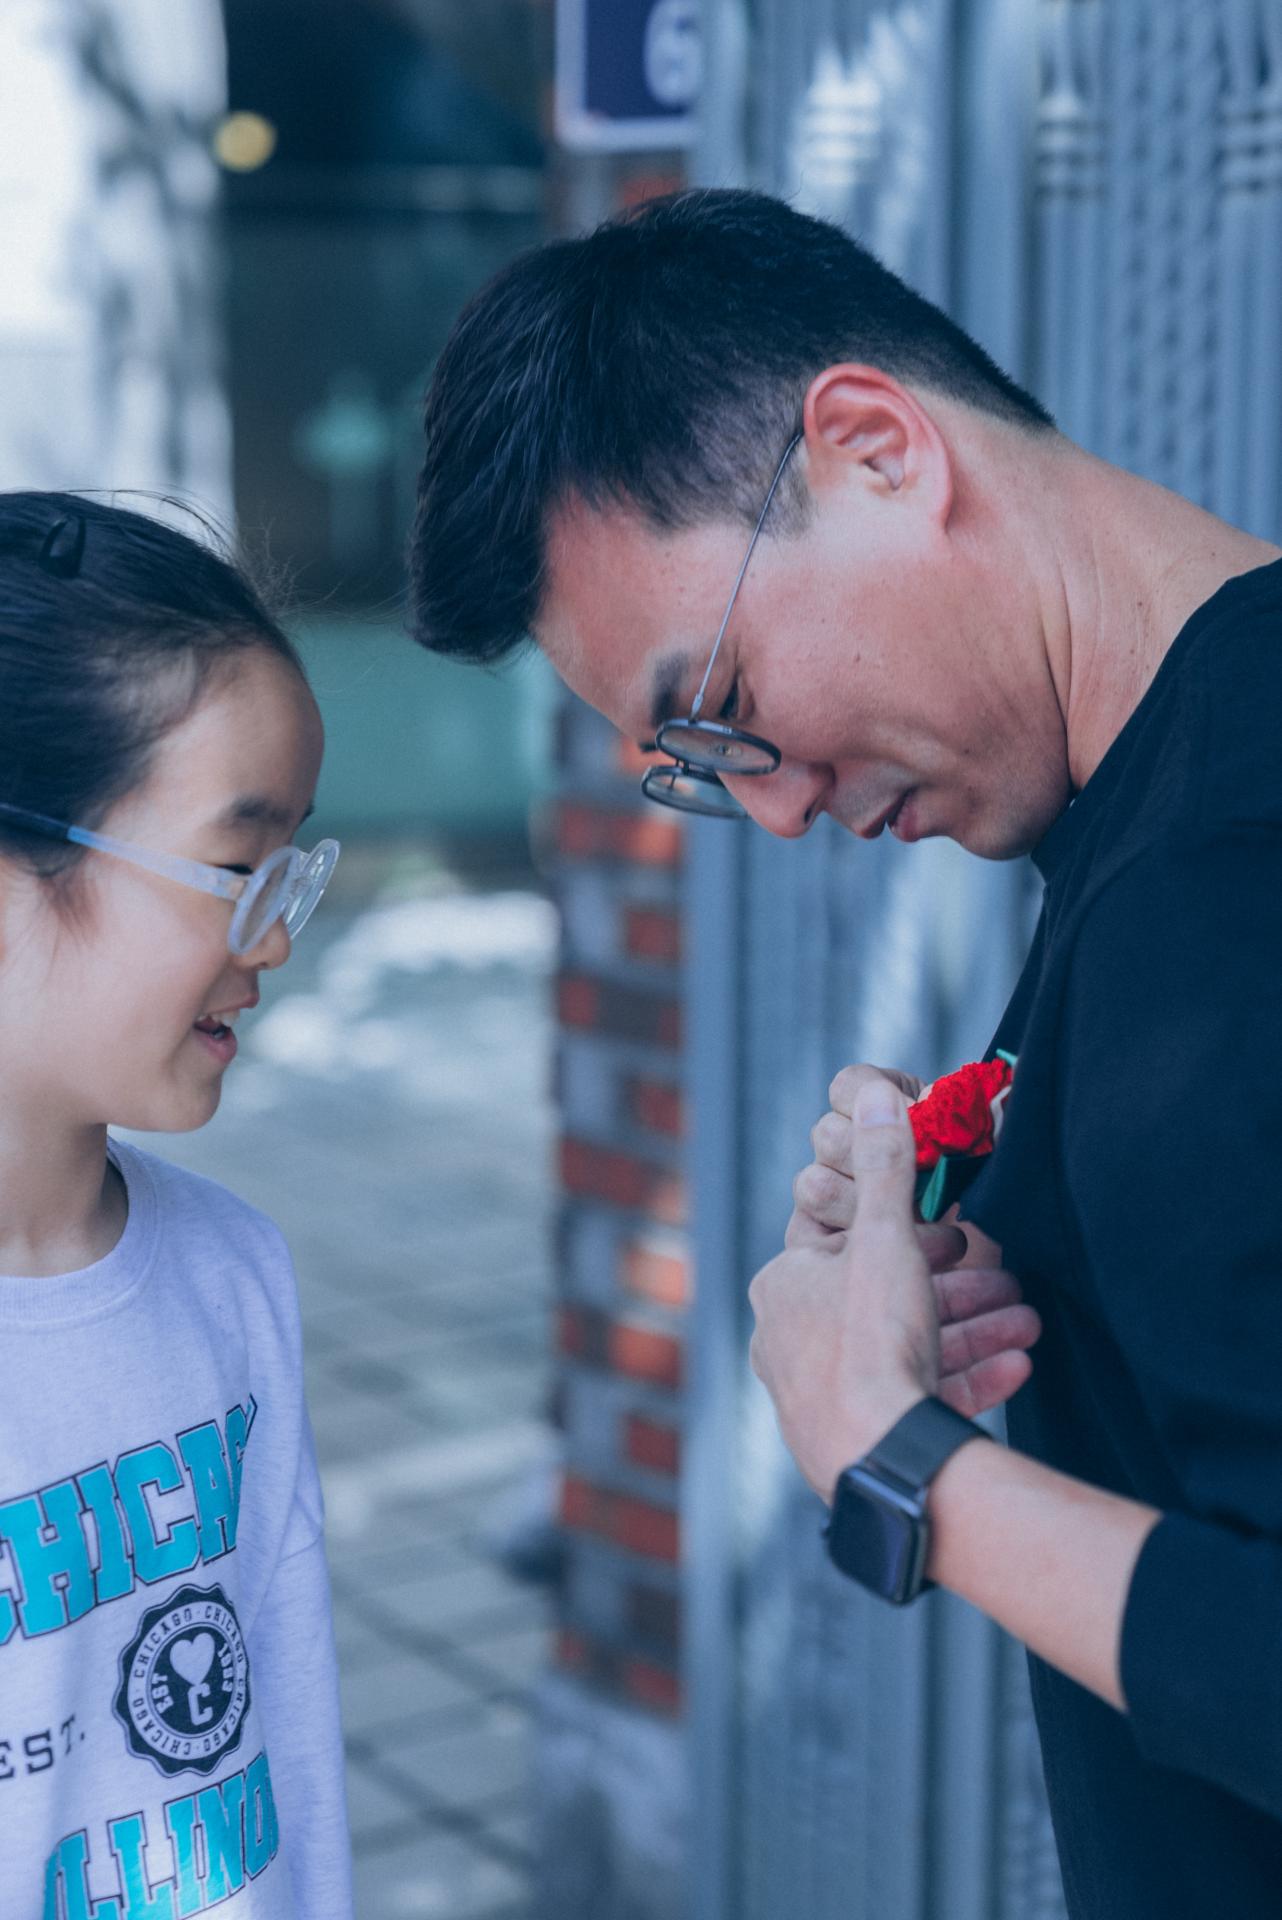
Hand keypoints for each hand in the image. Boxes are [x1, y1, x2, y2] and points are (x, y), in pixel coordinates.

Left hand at [785, 1065, 1038, 1418]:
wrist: (882, 1463)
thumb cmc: (871, 1344)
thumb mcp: (888, 1238)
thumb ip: (888, 1167)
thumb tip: (875, 1094)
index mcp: (784, 1286)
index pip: (851, 1241)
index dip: (913, 1232)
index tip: (962, 1233)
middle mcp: (791, 1340)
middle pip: (887, 1297)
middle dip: (959, 1288)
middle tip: (1011, 1279)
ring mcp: (820, 1395)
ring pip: (907, 1347)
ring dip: (973, 1331)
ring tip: (1029, 1322)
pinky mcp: (853, 1438)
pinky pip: (913, 1396)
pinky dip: (964, 1377)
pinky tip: (1017, 1367)